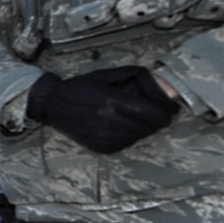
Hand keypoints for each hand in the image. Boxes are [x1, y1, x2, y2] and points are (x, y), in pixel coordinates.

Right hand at [27, 66, 179, 153]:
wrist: (54, 104)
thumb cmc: (82, 86)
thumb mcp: (107, 75)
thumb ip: (135, 76)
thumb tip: (162, 83)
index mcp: (112, 100)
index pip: (151, 113)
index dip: (165, 113)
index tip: (169, 110)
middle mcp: (109, 121)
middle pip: (148, 127)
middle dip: (156, 120)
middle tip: (155, 114)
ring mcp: (104, 137)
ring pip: (139, 137)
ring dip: (143, 128)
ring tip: (137, 118)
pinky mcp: (101, 147)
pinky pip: (126, 144)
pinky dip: (130, 136)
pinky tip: (123, 126)